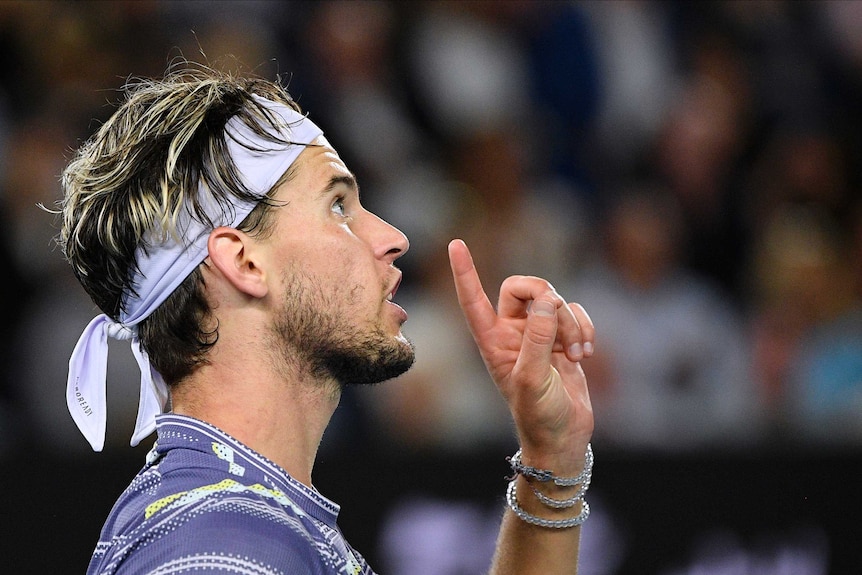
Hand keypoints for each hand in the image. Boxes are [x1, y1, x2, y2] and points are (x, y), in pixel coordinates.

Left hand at [448, 239, 593, 465]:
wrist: (564, 437)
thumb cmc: (539, 415)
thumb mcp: (533, 380)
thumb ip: (538, 339)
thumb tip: (549, 300)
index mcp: (492, 341)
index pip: (473, 300)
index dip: (465, 272)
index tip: (456, 244)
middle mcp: (511, 332)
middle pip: (524, 287)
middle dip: (547, 297)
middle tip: (560, 319)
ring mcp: (538, 334)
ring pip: (555, 301)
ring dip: (571, 323)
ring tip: (577, 354)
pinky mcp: (562, 338)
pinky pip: (575, 313)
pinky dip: (584, 328)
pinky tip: (585, 353)